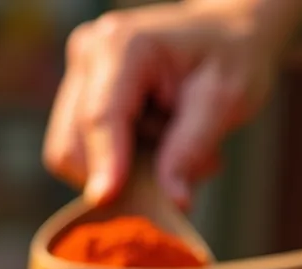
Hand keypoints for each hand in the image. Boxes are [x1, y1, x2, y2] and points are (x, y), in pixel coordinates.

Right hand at [43, 1, 285, 208]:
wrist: (224, 34)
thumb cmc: (231, 57)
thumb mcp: (226, 100)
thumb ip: (192, 149)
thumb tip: (173, 202)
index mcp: (124, 45)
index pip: (101, 116)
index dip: (103, 161)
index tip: (107, 200)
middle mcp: (89, 53)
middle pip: (73, 142)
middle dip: (121, 172)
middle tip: (186, 169)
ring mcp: (77, 73)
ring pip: (70, 153)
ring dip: (120, 169)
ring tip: (173, 150)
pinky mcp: (77, 94)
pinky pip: (80, 151)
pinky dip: (116, 162)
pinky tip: (154, 144)